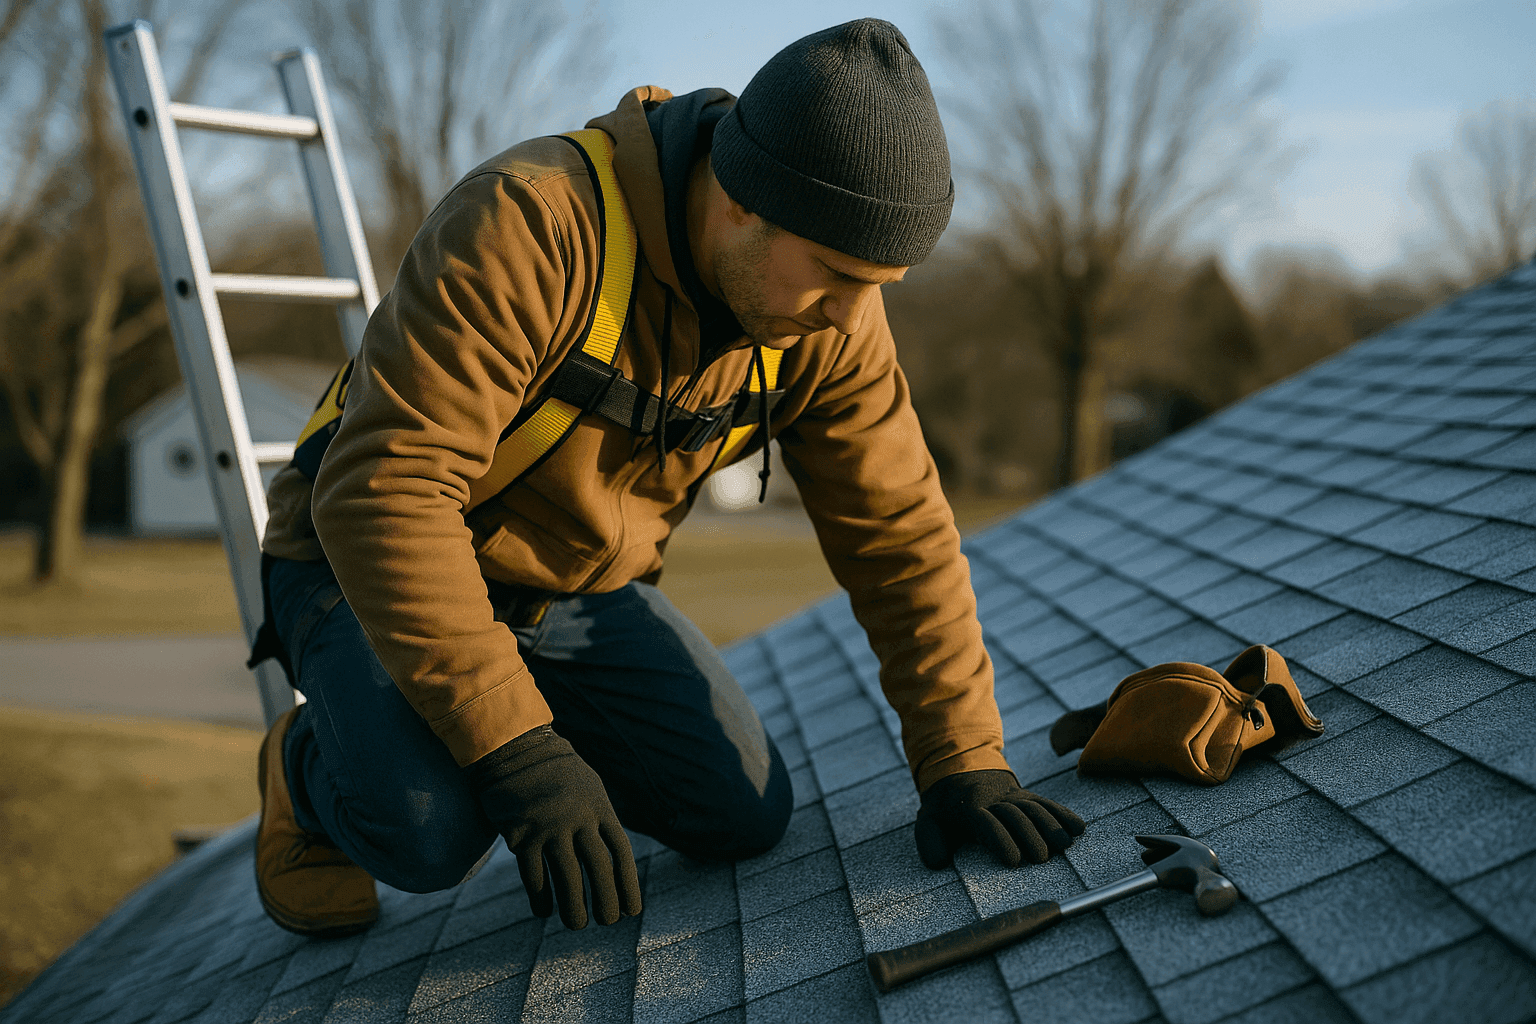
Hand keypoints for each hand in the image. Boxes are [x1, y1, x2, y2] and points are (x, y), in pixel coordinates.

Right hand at [468, 725, 642, 928]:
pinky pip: (534, 876)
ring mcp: (549, 828)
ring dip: (573, 907)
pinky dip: (541, 898)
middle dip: (606, 901)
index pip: (621, 853)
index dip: (628, 884)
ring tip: (577, 924)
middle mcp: (578, 819)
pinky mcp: (521, 836)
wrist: (515, 749)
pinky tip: (543, 913)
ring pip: (567, 878)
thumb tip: (613, 857)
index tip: (632, 910)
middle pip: (598, 869)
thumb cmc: (556, 772)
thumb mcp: (589, 787)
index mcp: (599, 807)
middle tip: (607, 921)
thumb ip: (601, 819)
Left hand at [914, 769, 1084, 869]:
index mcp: (968, 808)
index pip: (984, 822)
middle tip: (1041, 858)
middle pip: (1014, 814)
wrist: (960, 770)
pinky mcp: (1027, 795)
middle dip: (1029, 835)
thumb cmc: (946, 807)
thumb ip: (930, 842)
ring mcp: (1013, 796)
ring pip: (1033, 806)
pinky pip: (1047, 802)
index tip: (1012, 861)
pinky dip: (1064, 814)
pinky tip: (1079, 828)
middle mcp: (994, 800)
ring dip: (1051, 824)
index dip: (999, 839)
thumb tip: (938, 864)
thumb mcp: (929, 820)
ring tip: (1064, 845)